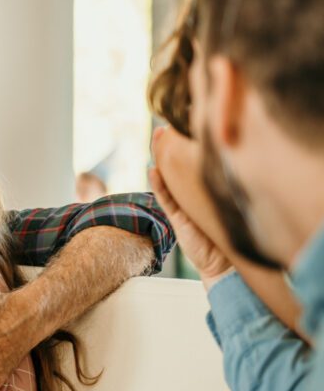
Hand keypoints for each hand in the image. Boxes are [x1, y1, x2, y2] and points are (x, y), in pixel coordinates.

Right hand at [149, 128, 231, 282]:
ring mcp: (182, 205)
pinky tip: (154, 170)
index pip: (191, 164)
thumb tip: (237, 160)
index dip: (184, 146)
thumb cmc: (234, 235)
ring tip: (157, 139)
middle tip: (163, 128)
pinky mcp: (177, 217)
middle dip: (168, 146)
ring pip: (168, 177)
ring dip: (160, 158)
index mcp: (203, 191)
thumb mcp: (231, 203)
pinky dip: (159, 184)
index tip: (181, 127)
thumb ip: (225, 186)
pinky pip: (165, 197)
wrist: (226, 263)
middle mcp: (191, 195)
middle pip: (176, 166)